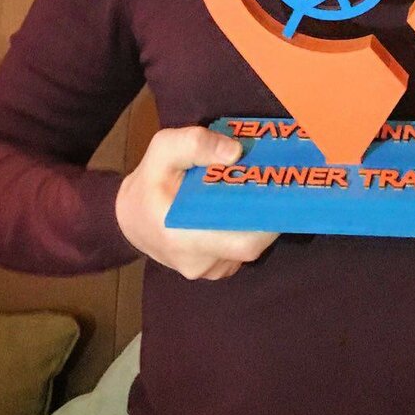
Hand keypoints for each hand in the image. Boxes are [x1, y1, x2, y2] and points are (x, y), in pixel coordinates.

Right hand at [115, 126, 278, 279]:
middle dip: (271, 214)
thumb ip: (195, 144)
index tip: (284, 192)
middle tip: (282, 184)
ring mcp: (209, 270)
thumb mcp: (163, 149)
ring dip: (261, 220)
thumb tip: (236, 152)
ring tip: (269, 190)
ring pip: (248, 247)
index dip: (270, 220)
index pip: (243, 241)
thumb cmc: (150, 181)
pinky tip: (252, 204)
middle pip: (252, 245)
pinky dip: (250, 227)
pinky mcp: (215, 269)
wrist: (130, 217)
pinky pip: (241, 250)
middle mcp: (199, 262)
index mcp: (183, 237)